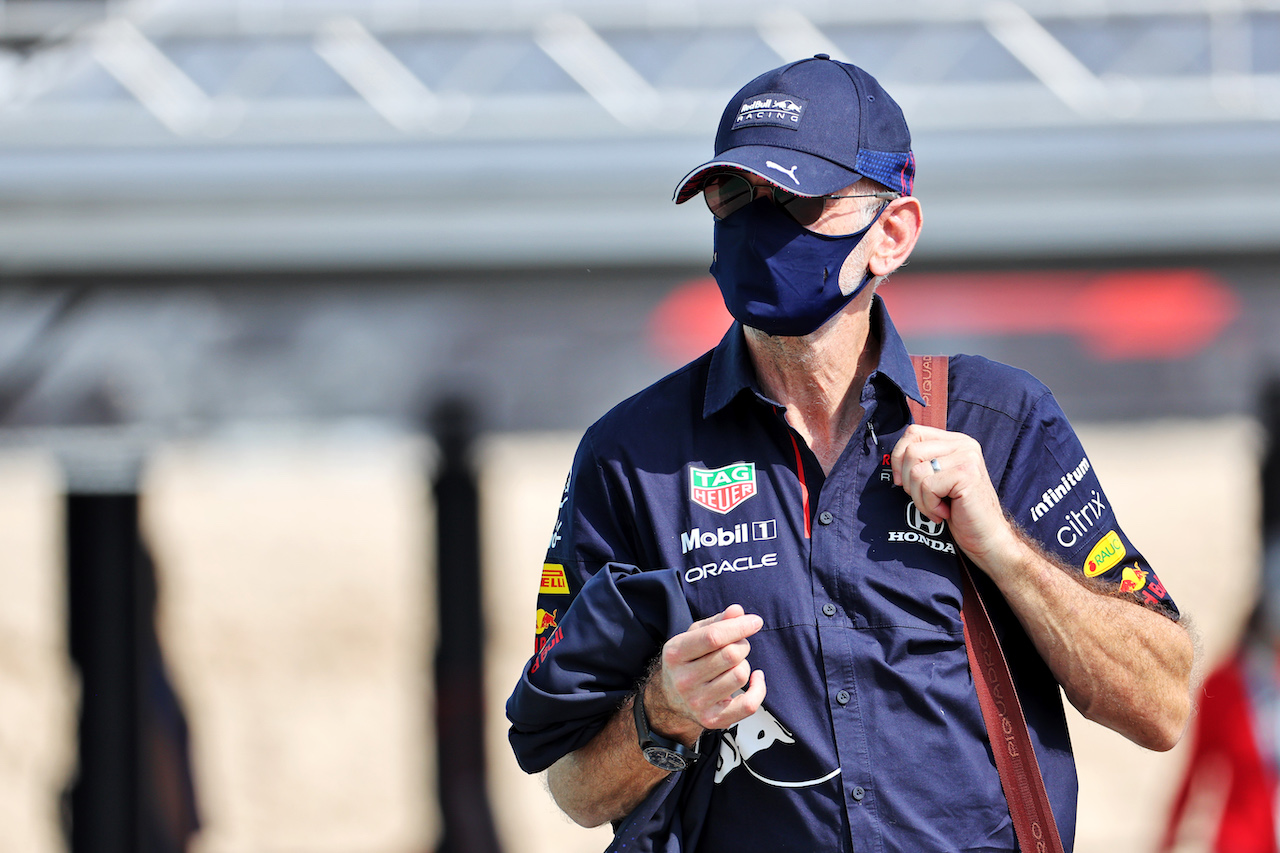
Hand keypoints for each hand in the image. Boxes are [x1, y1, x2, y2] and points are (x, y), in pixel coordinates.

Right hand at [645, 604, 765, 742]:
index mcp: (675, 653)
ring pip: (740, 675)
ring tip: (735, 665)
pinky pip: (749, 705)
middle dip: (742, 645)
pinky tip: (755, 678)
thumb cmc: (688, 660)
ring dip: (745, 665)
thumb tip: (738, 612)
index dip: (738, 627)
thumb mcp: (694, 635)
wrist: (671, 699)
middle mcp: (683, 680)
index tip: (755, 621)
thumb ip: (717, 622)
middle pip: (731, 655)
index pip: (713, 637)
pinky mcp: (712, 720)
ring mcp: (697, 703)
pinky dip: (759, 689)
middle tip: (738, 645)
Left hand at [890, 425, 1018, 573]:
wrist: (986, 538)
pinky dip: (930, 505)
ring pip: (916, 471)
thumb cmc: (959, 512)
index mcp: (955, 442)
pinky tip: (945, 512)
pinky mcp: (966, 475)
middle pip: (911, 451)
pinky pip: (927, 486)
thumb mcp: (937, 480)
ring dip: (920, 498)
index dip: (899, 457)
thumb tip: (894, 458)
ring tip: (937, 507)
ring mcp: (967, 458)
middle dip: (909, 483)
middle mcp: (963, 445)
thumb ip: (922, 462)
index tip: (904, 481)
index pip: (913, 433)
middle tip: (927, 499)